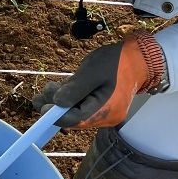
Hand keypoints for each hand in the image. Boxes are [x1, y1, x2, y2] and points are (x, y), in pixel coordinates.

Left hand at [34, 31, 166, 127]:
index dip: (55, 116)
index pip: (75, 120)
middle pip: (74, 118)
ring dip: (60, 101)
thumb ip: (74, 89)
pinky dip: (69, 98)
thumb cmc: (117, 62)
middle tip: (38, 96)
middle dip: (55, 107)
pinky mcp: (101, 105)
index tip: (41, 108)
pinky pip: (82, 105)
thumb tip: (56, 103)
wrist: (138, 58)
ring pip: (76, 111)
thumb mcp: (91, 72)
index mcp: (105, 111)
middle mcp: (105, 117)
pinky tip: (58, 88)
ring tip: (47, 88)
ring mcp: (104, 112)